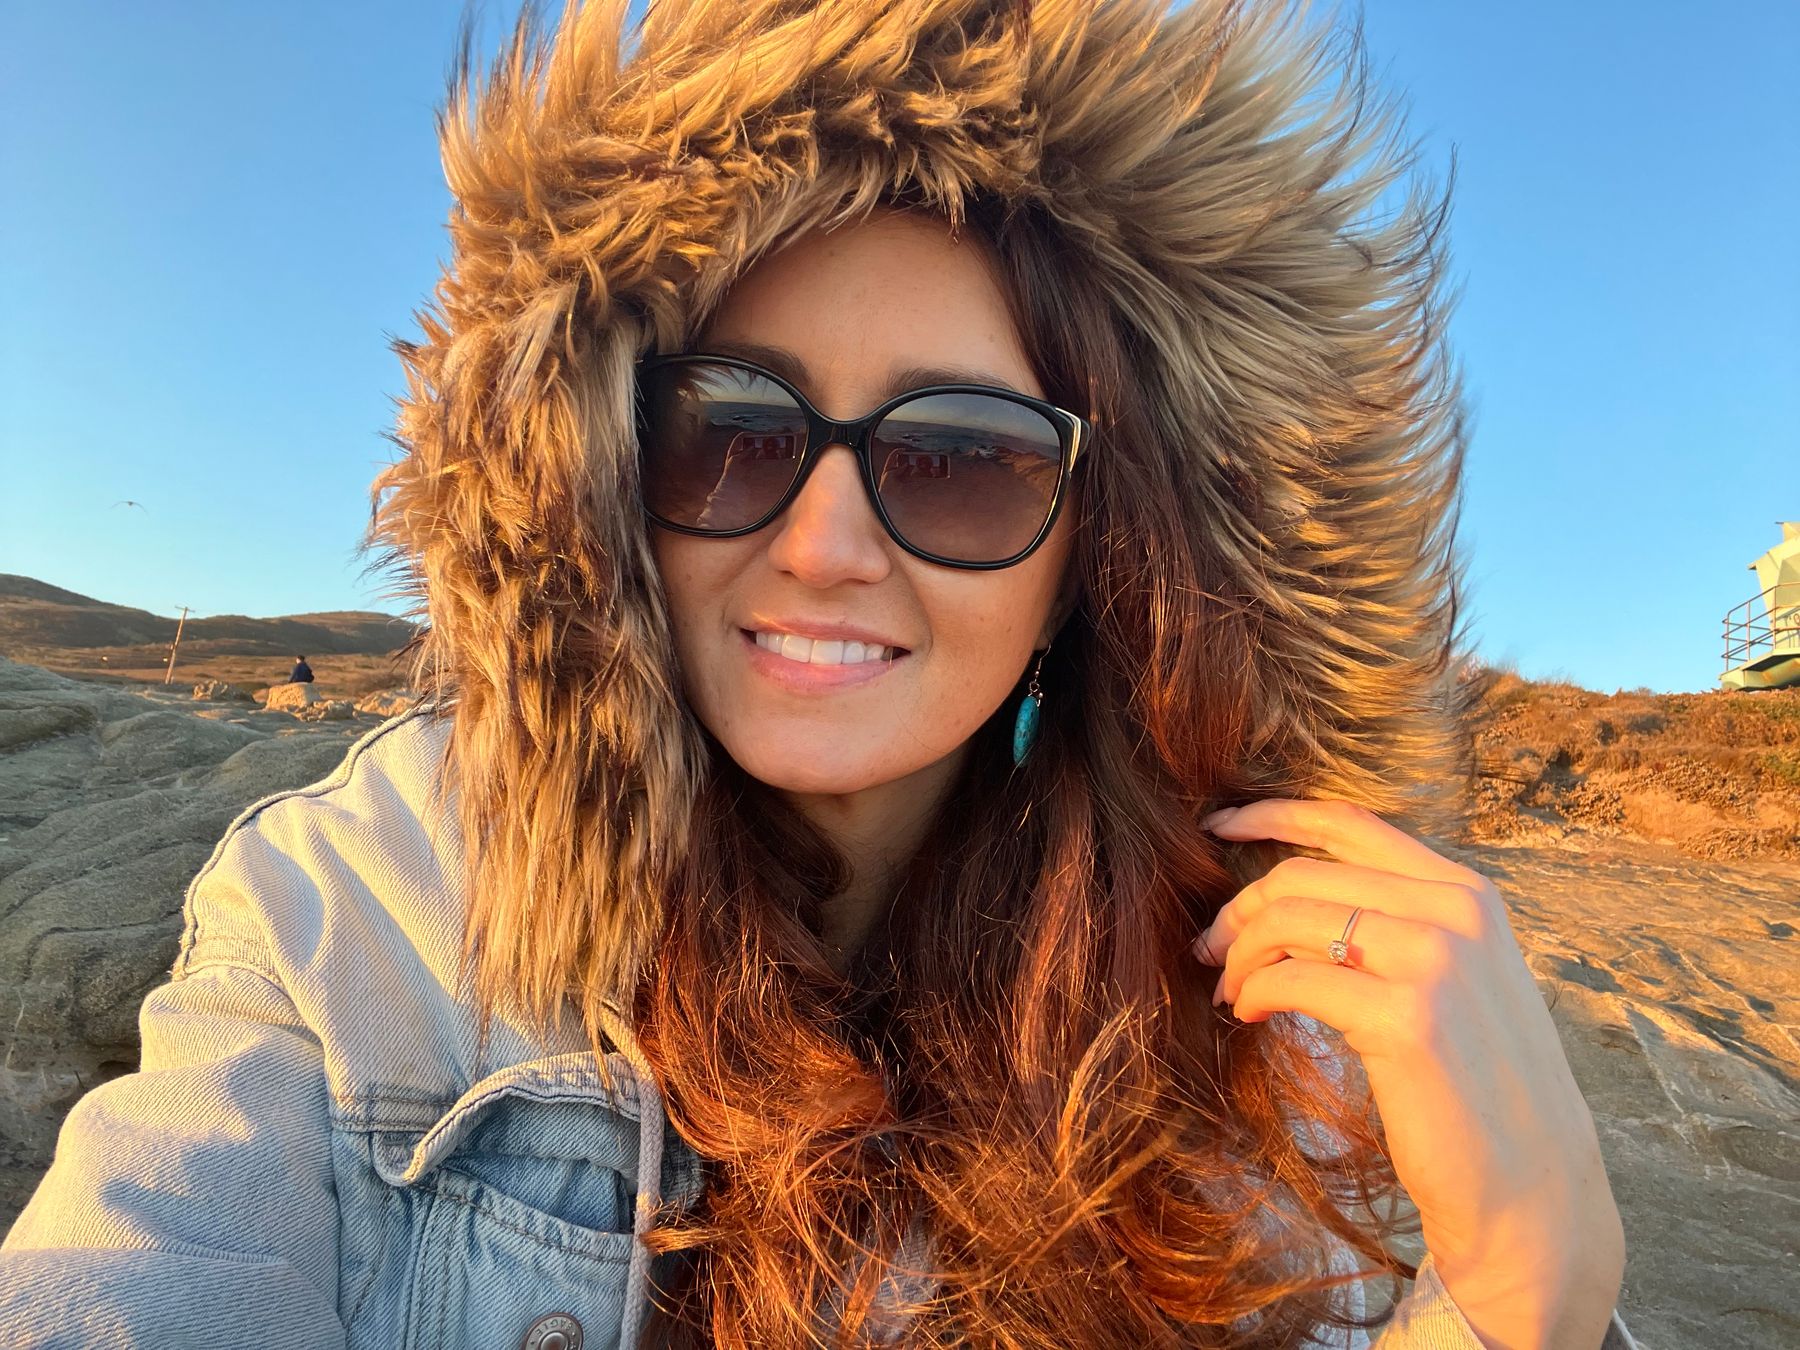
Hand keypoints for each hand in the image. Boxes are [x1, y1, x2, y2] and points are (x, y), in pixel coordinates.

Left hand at [1193, 798, 1624, 1348]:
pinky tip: (1245, 1014)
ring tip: (1229, 990)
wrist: (1531, 1185)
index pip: (1352, 823)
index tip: (1218, 826)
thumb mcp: (1457, 979)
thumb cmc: (1480, 1088)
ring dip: (1241, 954)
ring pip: (1290, 919)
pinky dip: (1253, 991)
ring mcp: (1436, 959)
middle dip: (1241, 907)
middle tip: (1210, 949)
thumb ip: (1399, 925)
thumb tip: (1295, 898)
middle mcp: (1456, 912)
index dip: (1273, 814)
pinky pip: (1292, 978)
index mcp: (1467, 893)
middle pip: (1304, 874)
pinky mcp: (1407, 1016)